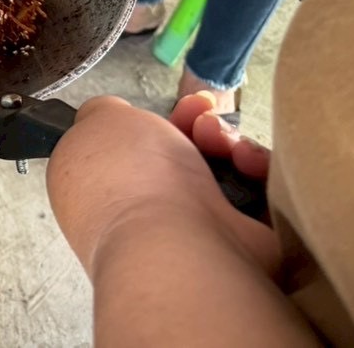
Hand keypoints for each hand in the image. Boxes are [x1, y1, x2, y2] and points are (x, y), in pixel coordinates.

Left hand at [47, 95, 279, 279]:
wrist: (180, 245)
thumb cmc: (129, 181)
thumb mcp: (97, 122)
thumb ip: (101, 113)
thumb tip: (112, 115)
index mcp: (98, 191)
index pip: (124, 153)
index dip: (145, 122)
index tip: (161, 108)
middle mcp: (145, 215)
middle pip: (179, 156)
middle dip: (194, 127)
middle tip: (200, 117)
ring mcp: (194, 233)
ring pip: (221, 171)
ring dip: (225, 144)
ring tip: (218, 140)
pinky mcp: (242, 243)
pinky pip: (257, 194)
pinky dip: (255, 171)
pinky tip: (245, 162)